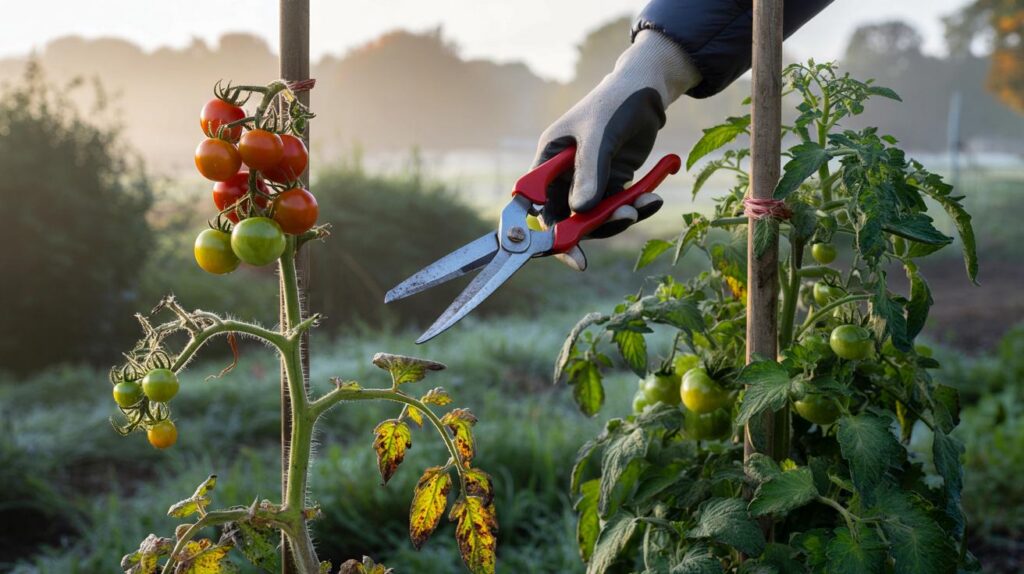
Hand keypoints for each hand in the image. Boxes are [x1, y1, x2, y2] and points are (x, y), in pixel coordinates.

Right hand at [532, 30, 700, 269]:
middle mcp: (563, 177)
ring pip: (596, 219)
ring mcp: (588, 183)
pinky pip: (618, 208)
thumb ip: (589, 173)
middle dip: (595, 226)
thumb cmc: (614, 103)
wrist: (647, 91)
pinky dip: (636, 208)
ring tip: (643, 203)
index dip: (545, 234)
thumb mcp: (599, 135)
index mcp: (548, 161)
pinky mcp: (612, 185)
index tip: (570, 253)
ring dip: (620, 216)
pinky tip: (653, 198)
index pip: (535, 206)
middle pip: (568, 219)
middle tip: (624, 218)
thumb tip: (580, 211)